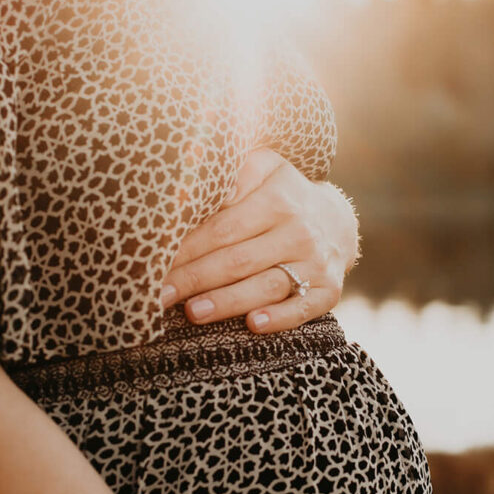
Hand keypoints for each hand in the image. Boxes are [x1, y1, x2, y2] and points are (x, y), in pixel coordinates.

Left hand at [159, 148, 358, 333]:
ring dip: (228, 302)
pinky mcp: (329, 291)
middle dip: (196, 279)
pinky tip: (253, 325)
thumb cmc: (282, 195)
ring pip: (266, 286)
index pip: (223, 229)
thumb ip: (232, 174)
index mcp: (278, 200)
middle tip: (161, 295)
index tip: (156, 263)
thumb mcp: (263, 168)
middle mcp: (299, 232)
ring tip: (192, 312)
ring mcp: (316, 263)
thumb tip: (191, 190)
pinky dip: (280, 318)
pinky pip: (303, 308)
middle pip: (238, 260)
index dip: (187, 249)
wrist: (336, 220)